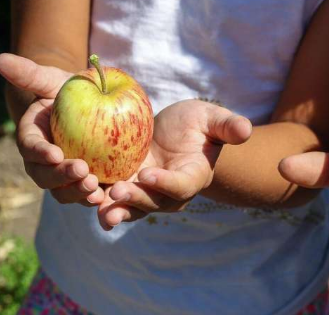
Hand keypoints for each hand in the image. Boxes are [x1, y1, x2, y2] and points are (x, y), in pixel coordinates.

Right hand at [0, 53, 103, 204]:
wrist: (92, 108)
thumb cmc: (70, 92)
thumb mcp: (54, 80)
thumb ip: (31, 74)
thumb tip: (1, 59)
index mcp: (33, 139)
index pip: (31, 148)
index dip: (40, 153)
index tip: (55, 153)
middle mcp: (45, 164)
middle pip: (46, 177)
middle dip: (62, 178)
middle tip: (83, 172)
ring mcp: (66, 178)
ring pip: (66, 193)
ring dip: (79, 193)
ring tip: (96, 190)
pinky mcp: (88, 184)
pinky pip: (89, 197)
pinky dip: (98, 202)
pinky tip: (112, 201)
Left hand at [97, 100, 251, 229]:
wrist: (175, 133)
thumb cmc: (198, 124)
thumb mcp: (212, 119)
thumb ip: (227, 126)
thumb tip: (245, 130)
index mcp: (193, 176)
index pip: (181, 185)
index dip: (166, 183)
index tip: (149, 174)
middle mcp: (170, 192)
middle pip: (154, 202)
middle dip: (136, 199)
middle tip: (117, 192)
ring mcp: (147, 192)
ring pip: (132, 207)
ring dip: (116, 209)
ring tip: (99, 209)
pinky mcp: (128, 186)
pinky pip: (114, 198)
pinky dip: (100, 200)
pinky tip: (83, 197)